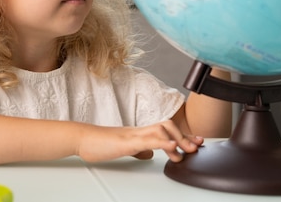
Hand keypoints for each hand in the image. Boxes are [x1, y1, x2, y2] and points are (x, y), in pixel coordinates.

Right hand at [76, 120, 202, 162]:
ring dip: (178, 139)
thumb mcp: (126, 148)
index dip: (183, 135)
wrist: (83, 139)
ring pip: (162, 129)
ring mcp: (134, 134)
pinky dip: (163, 143)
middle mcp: (140, 130)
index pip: (166, 130)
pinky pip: (148, 140)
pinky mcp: (128, 141)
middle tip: (197, 146)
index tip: (197, 141)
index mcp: (140, 133)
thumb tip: (151, 154)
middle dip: (185, 136)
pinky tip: (172, 149)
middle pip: (168, 125)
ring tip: (187, 151)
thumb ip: (140, 149)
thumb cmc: (100, 143)